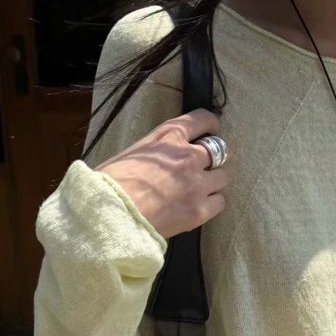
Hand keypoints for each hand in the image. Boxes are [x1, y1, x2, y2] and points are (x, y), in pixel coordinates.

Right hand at [95, 108, 229, 239]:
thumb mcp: (133, 152)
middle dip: (214, 157)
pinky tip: (200, 205)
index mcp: (168, 136)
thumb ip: (157, 150)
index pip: (202, 120)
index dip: (210, 125)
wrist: (113, 215)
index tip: (211, 130)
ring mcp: (197, 184)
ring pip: (223, 177)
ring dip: (214, 181)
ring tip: (201, 189)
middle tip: (206, 166)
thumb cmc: (112, 184)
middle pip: (220, 150)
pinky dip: (213, 202)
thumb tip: (164, 158)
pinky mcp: (200, 210)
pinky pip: (220, 202)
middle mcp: (188, 156)